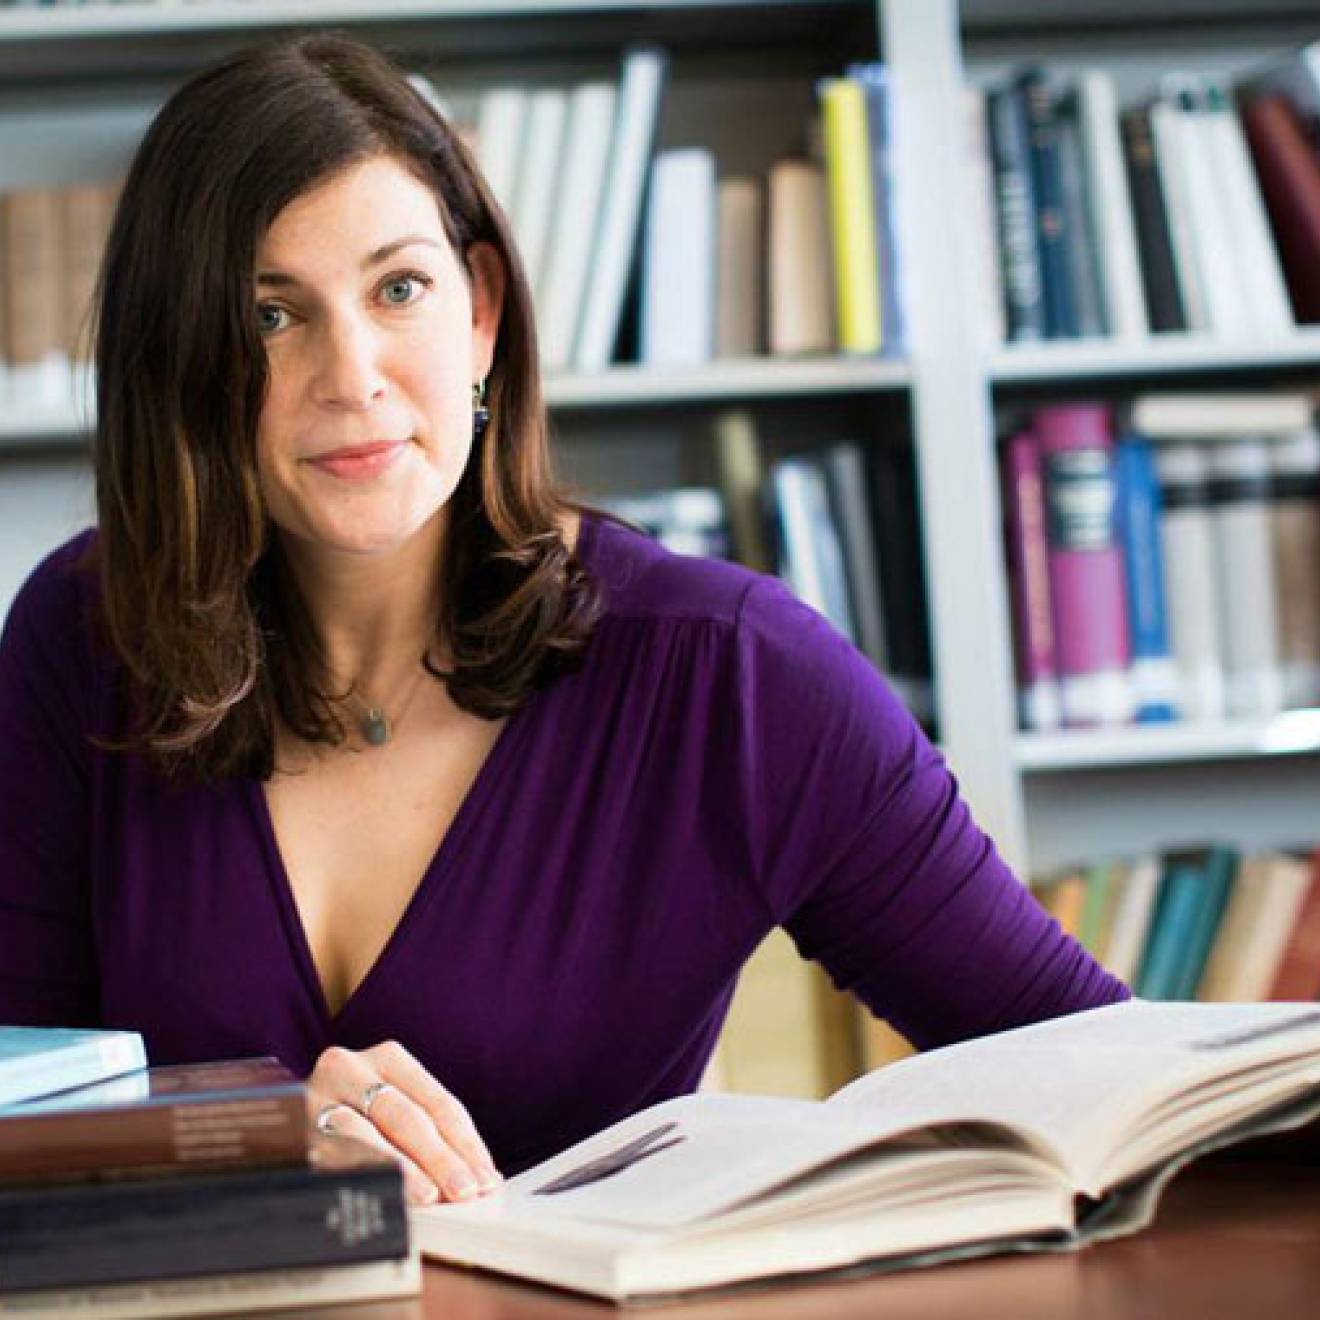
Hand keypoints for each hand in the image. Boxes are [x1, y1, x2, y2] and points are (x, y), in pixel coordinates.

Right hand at [306, 1041, 501, 1206]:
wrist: (279, 1113)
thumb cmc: (352, 1114)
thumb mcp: (392, 1108)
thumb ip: (429, 1133)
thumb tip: (476, 1174)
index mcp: (387, 1057)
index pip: (437, 1101)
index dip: (465, 1141)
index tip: (485, 1175)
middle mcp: (351, 1068)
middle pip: (405, 1115)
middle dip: (440, 1157)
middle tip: (464, 1189)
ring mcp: (317, 1096)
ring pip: (366, 1133)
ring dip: (401, 1168)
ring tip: (428, 1195)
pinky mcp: (292, 1127)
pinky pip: (329, 1152)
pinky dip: (358, 1173)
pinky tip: (378, 1191)